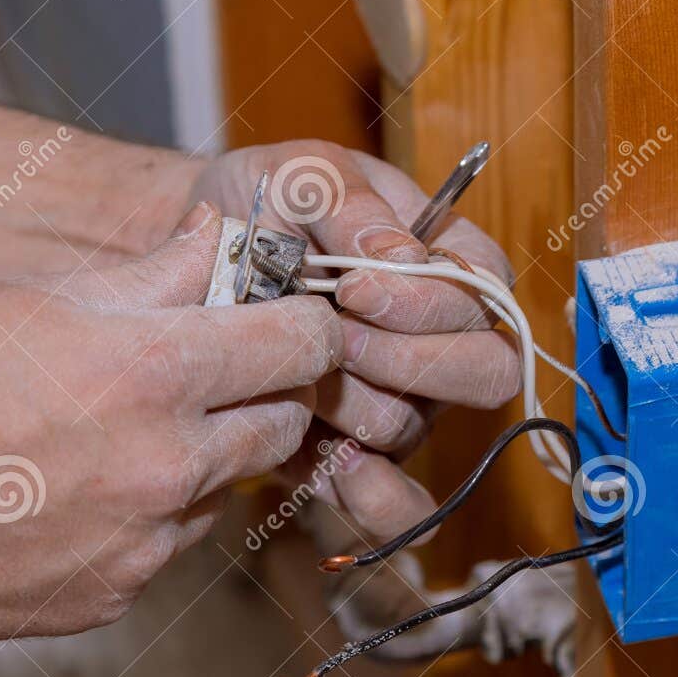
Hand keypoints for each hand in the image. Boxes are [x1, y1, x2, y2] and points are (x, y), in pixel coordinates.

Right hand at [0, 205, 341, 638]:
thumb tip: (224, 235)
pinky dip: (157, 511)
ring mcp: (149, 536)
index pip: (305, 344)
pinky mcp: (121, 589)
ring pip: (233, 483)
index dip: (308, 326)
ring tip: (131, 427)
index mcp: (157, 372)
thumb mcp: (41, 300)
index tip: (292, 319)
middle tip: (224, 371)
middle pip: (288, 420)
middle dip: (270, 392)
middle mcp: (170, 462)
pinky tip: (92, 486)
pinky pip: (175, 540)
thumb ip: (157, 274)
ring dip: (212, 453)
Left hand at [192, 141, 521, 550]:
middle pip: (486, 375)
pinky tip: (327, 465)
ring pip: (412, 427)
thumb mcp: (302, 174)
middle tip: (332, 336)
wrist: (192, 261)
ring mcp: (407, 401)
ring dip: (349, 404)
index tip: (352, 286)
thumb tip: (400, 257)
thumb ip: (349, 205)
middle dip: (402, 360)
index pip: (483, 299)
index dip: (423, 303)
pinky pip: (394, 502)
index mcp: (456, 266)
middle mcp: (446, 342)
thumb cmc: (264, 204)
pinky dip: (368, 496)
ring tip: (293, 372)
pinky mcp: (357, 452)